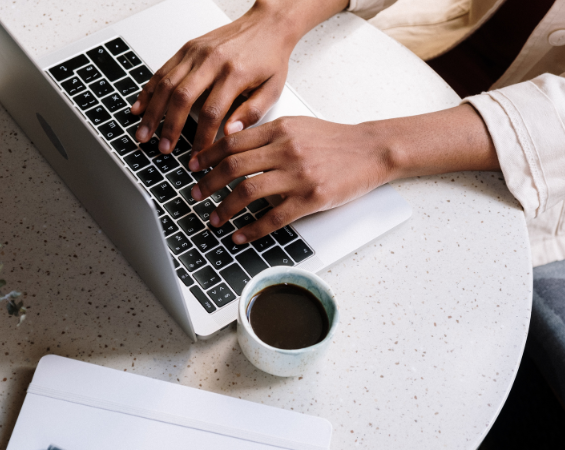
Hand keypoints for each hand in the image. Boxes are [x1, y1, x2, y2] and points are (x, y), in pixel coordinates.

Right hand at [130, 0, 350, 154]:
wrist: (268, 24)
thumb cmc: (270, 57)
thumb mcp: (273, 89)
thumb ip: (252, 113)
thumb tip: (229, 133)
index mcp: (235, 73)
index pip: (212, 112)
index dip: (201, 138)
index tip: (197, 156)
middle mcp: (212, 61)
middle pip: (182, 97)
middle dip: (169, 127)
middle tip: (162, 148)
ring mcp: (197, 53)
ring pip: (166, 83)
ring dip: (152, 111)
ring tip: (144, 133)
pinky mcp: (188, 48)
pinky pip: (163, 70)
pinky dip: (148, 90)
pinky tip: (140, 106)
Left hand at [188, 105, 499, 243]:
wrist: (371, 150)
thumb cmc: (334, 140)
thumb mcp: (297, 126)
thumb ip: (267, 134)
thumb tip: (232, 145)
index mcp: (279, 129)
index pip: (232, 142)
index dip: (207, 155)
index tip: (193, 166)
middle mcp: (286, 149)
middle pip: (233, 167)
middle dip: (207, 183)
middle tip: (195, 194)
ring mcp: (299, 175)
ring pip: (248, 192)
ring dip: (225, 208)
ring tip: (214, 219)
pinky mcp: (312, 198)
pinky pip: (273, 217)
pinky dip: (252, 229)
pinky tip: (240, 235)